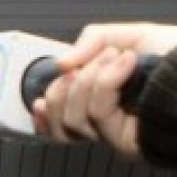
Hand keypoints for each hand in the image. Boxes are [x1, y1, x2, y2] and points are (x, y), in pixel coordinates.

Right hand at [33, 22, 176, 157]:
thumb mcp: (135, 36)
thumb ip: (94, 40)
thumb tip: (61, 62)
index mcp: (107, 106)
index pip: (62, 124)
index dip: (45, 114)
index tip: (41, 96)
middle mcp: (110, 125)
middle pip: (62, 123)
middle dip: (64, 88)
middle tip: (84, 67)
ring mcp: (117, 135)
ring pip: (74, 118)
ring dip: (89, 80)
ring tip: (117, 58)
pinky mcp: (127, 141)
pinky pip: (97, 113)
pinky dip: (106, 81)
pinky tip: (126, 63)